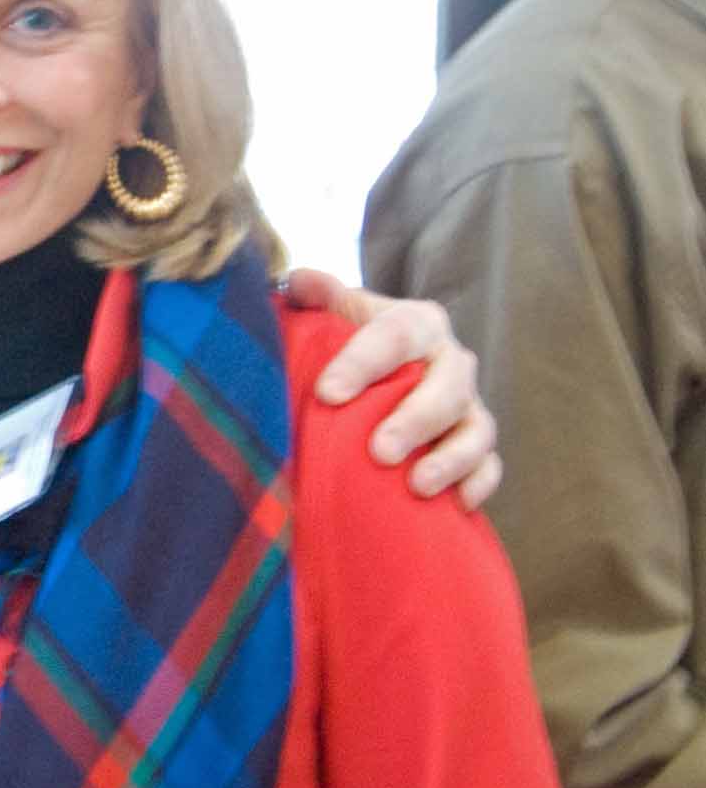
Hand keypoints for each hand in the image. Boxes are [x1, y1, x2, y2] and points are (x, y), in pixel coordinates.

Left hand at [283, 268, 501, 508]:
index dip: (362, 363)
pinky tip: (457, 506)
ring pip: (476, 429)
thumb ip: (317, 298)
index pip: (394, 336)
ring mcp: (470, 404)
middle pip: (446, 387)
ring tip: (417, 486)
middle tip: (379, 451)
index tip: (328, 393)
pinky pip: (490, 465)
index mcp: (416, 323)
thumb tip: (297, 280)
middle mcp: (450, 361)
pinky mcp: (478, 445)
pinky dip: (477, 484)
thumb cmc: (351, 345)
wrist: (385, 374)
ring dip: (451, 459)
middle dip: (414, 420)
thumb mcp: (336, 314)